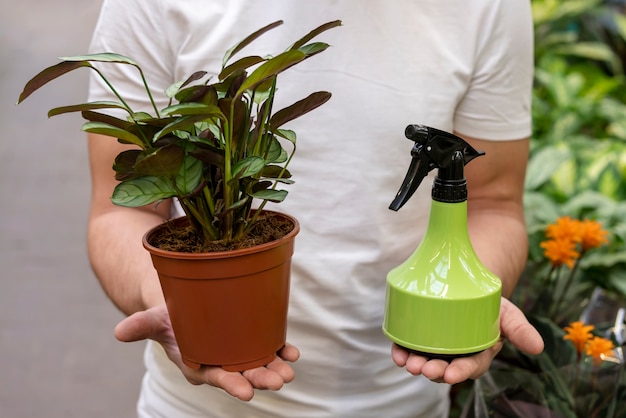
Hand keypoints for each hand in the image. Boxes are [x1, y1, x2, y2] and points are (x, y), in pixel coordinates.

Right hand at [114, 305, 298, 400]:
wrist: (182, 307)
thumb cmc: (168, 318)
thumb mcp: (153, 321)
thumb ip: (140, 327)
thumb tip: (119, 332)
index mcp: (199, 364)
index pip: (217, 378)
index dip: (231, 385)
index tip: (246, 392)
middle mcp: (221, 363)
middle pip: (243, 374)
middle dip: (261, 379)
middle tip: (279, 380)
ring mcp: (237, 353)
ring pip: (258, 364)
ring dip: (275, 368)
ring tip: (290, 370)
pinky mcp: (249, 340)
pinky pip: (267, 348)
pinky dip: (280, 350)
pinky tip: (291, 352)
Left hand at [391, 298, 543, 384]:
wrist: (469, 282)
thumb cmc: (490, 303)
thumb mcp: (507, 313)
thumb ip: (520, 329)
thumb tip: (538, 347)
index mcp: (478, 354)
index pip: (470, 367)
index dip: (460, 372)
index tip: (451, 374)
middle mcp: (455, 354)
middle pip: (444, 367)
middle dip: (434, 370)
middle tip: (424, 368)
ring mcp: (435, 346)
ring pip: (425, 360)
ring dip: (416, 364)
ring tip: (408, 363)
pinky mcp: (419, 336)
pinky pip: (409, 347)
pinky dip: (402, 352)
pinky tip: (398, 354)